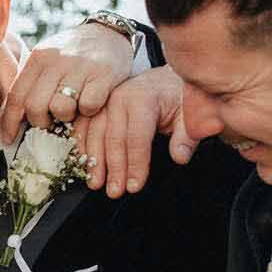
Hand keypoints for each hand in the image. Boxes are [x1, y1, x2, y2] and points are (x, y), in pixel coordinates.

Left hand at [0, 22, 135, 144]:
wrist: (108, 32)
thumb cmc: (72, 55)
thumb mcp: (47, 61)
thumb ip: (32, 83)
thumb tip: (12, 119)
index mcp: (37, 58)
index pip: (16, 96)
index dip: (9, 122)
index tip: (8, 138)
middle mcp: (55, 61)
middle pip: (35, 106)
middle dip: (40, 122)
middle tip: (51, 122)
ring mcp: (79, 67)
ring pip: (61, 108)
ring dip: (66, 117)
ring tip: (73, 109)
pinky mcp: (103, 74)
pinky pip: (88, 105)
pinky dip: (89, 111)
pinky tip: (91, 103)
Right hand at [76, 66, 195, 198]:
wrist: (161, 81)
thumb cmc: (175, 98)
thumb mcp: (188, 114)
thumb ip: (187, 136)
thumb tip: (179, 156)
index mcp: (143, 98)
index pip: (137, 136)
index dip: (136, 164)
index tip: (135, 185)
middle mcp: (119, 96)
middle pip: (113, 137)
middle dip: (114, 168)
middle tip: (114, 191)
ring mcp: (104, 101)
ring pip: (94, 133)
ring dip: (94, 161)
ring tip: (96, 183)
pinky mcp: (95, 105)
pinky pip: (83, 127)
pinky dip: (83, 147)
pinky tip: (84, 164)